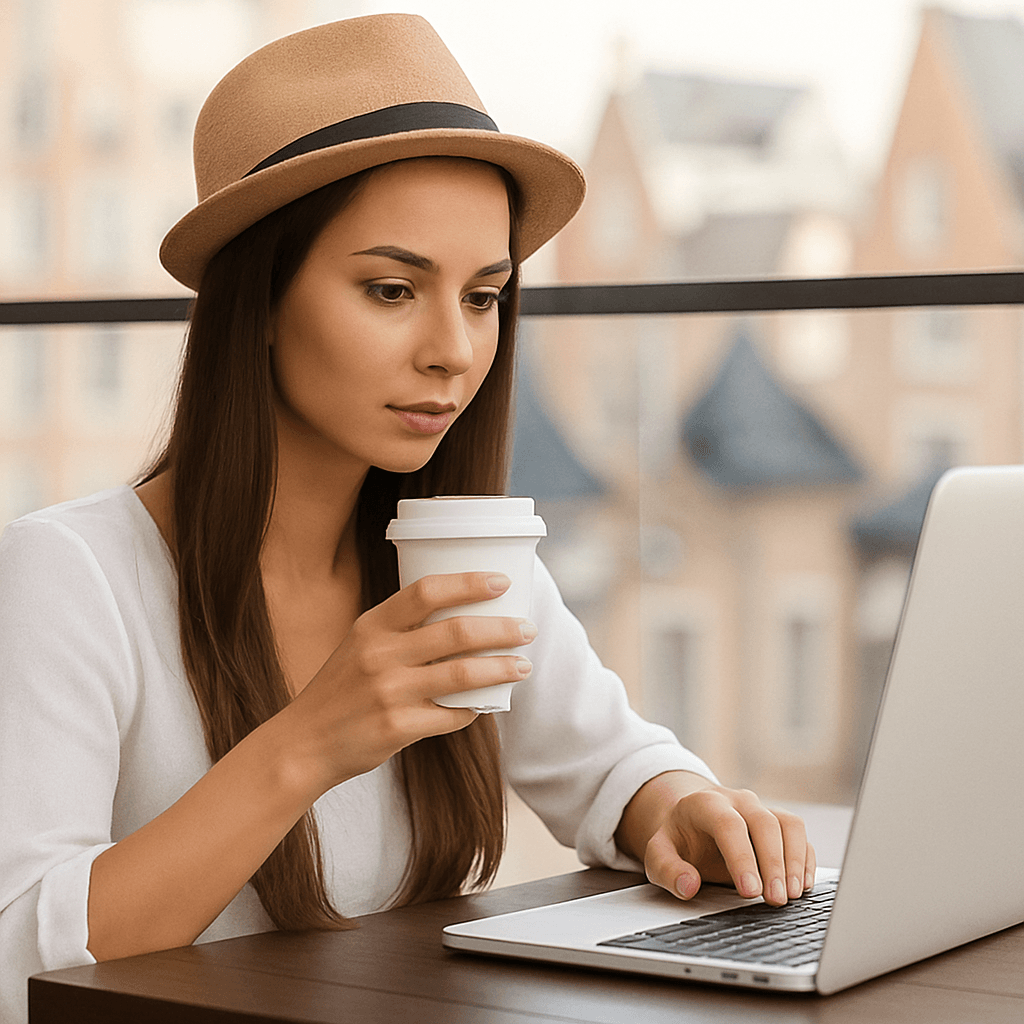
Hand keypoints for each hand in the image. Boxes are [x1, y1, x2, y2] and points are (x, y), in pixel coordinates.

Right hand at [278, 571, 534, 794]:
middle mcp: (379, 654)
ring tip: (523, 666)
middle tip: (527, 629)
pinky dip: (473, 709)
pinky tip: (484, 705)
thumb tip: (465, 618)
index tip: (501, 583)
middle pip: (456, 632)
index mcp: (372, 625)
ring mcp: (388, 692)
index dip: (468, 583)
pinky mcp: (396, 728)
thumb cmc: (340, 689)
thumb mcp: (360, 645)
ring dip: (501, 669)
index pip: (426, 591)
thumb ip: (401, 630)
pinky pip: (451, 715)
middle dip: (501, 629)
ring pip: (463, 674)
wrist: (304, 742)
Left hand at [617, 773, 816, 905]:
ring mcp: (761, 809)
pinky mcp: (777, 823)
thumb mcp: (658, 853)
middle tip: (775, 900)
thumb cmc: (677, 839)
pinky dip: (805, 859)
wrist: (690, 819)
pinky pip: (799, 834)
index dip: (741, 857)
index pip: (728, 824)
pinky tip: (802, 886)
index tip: (750, 892)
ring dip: (794, 860)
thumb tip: (688, 887)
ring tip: (791, 896)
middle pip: (764, 823)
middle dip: (773, 864)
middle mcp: (738, 801)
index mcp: (705, 803)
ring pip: (788, 825)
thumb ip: (667, 870)